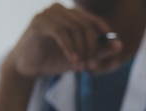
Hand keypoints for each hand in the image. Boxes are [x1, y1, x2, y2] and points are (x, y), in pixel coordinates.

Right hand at [0, 3, 123, 110]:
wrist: (26, 67)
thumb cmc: (52, 59)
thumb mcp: (80, 56)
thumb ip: (99, 50)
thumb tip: (119, 45)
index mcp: (69, 13)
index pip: (93, 20)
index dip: (105, 34)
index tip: (112, 48)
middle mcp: (59, 8)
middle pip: (85, 25)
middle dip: (92, 47)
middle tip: (92, 65)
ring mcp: (48, 13)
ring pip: (74, 29)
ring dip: (81, 51)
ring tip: (80, 67)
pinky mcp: (39, 22)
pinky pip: (61, 33)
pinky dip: (70, 49)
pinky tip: (74, 62)